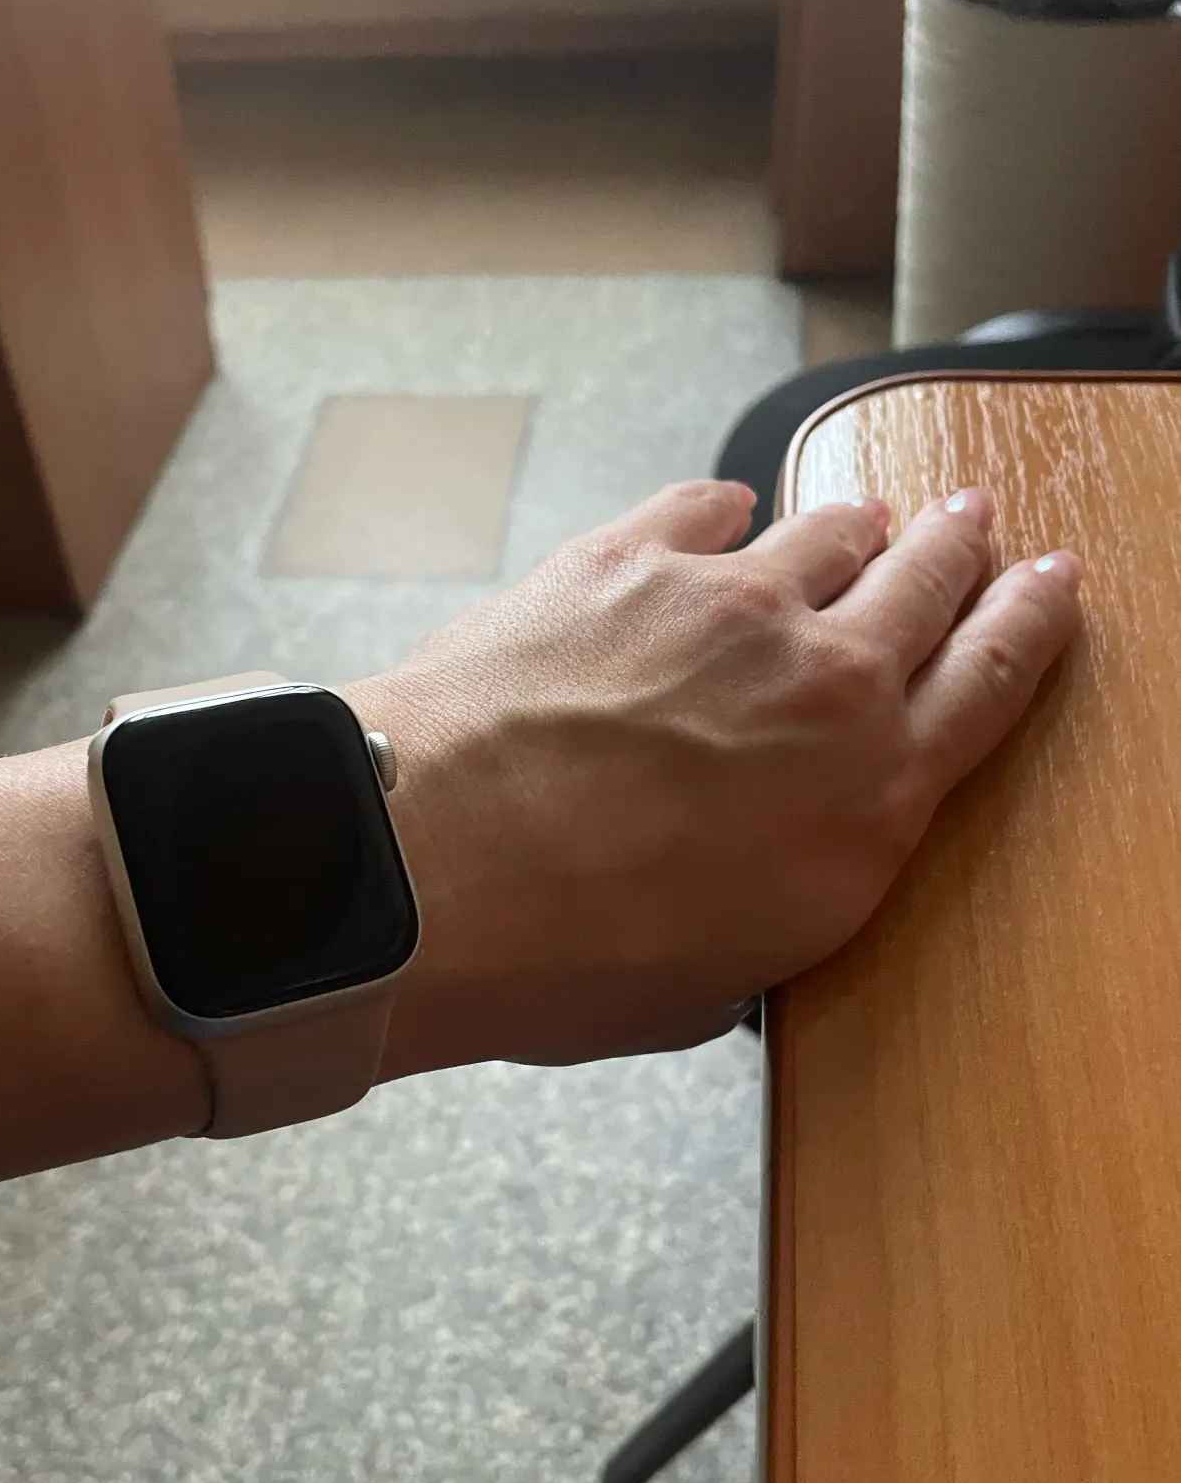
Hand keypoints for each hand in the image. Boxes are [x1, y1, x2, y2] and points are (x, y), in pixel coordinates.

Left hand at [353, 479, 1081, 1074]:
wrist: (431, 873)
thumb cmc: (566, 955)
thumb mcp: (724, 976)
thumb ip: (785, 895)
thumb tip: (767, 869)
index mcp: (868, 796)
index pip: (993, 681)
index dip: (1032, 620)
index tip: (1051, 582)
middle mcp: (822, 680)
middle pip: (927, 582)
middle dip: (958, 547)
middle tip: (972, 522)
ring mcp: (727, 603)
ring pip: (828, 531)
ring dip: (855, 525)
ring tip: (863, 517)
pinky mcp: (627, 558)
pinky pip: (706, 506)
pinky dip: (725, 512)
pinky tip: (723, 516)